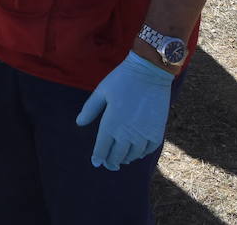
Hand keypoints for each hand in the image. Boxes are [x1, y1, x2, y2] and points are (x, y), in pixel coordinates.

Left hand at [74, 52, 173, 170]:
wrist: (150, 72)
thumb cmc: (122, 79)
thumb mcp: (101, 92)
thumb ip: (90, 109)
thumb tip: (79, 123)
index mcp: (111, 124)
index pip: (102, 149)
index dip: (98, 158)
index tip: (96, 162)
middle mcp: (127, 134)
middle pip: (117, 156)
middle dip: (111, 162)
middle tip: (108, 164)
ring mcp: (143, 135)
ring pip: (132, 156)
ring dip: (125, 159)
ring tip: (121, 159)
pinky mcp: (157, 132)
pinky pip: (148, 150)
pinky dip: (141, 154)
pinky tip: (137, 152)